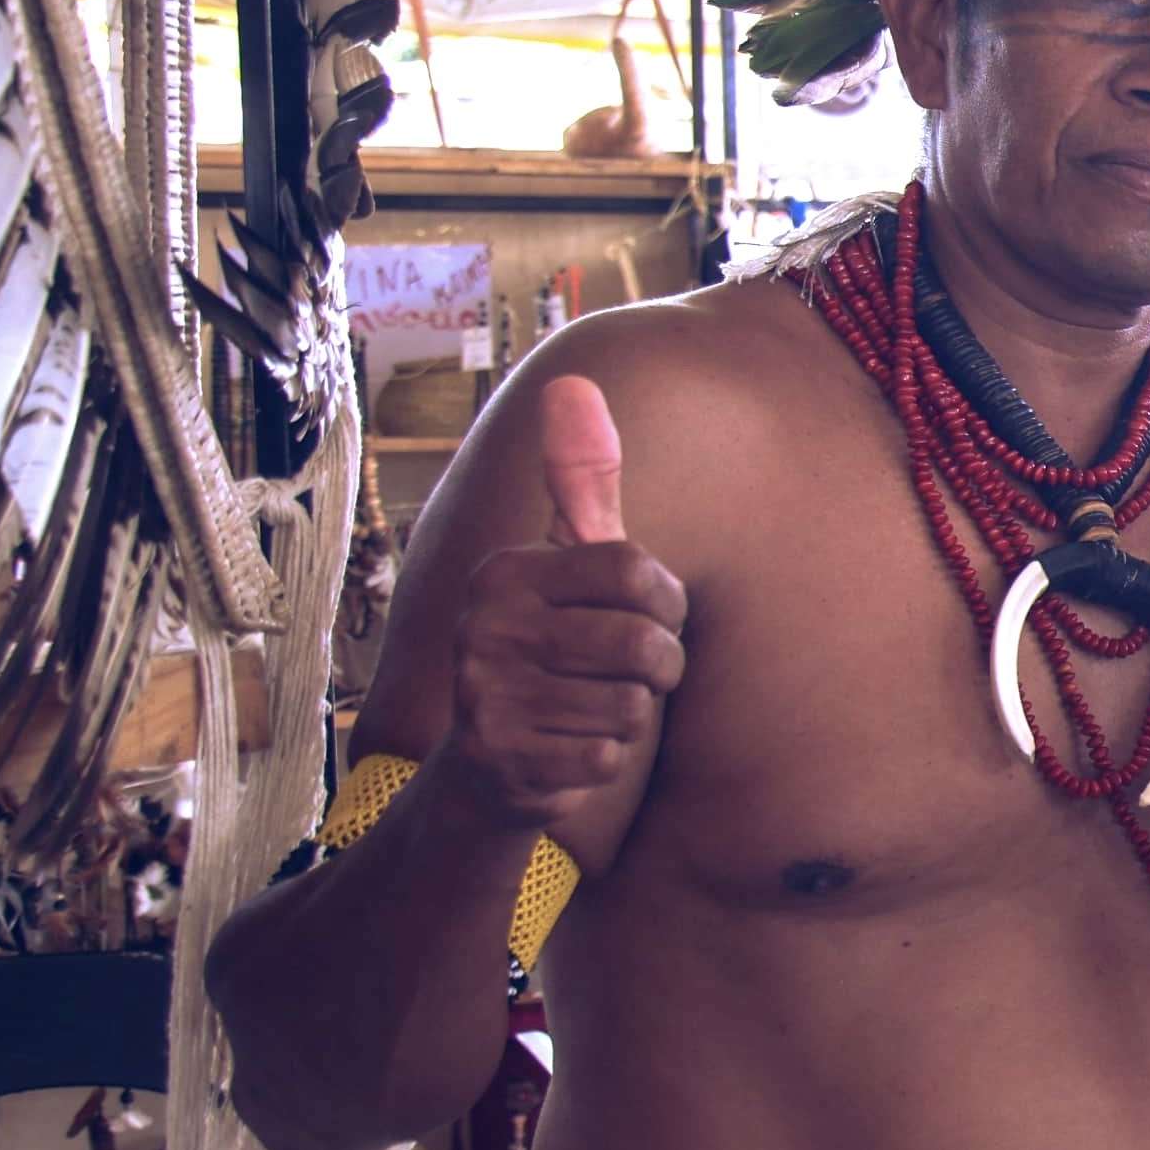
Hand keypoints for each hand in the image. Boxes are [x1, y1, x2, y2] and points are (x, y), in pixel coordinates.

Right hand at [439, 377, 685, 830]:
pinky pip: (609, 757)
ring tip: (585, 711)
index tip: (641, 616)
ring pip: (632, 704)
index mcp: (506, 572)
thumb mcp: (570, 567)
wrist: (492, 770)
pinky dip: (605, 761)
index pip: (639, 573)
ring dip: (629, 715)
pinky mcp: (503, 760)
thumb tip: (572, 379)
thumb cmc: (555, 655)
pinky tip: (567, 753)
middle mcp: (484, 626)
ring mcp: (486, 695)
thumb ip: (584, 483)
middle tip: (617, 674)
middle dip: (657, 667)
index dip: (665, 605)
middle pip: (645, 642)